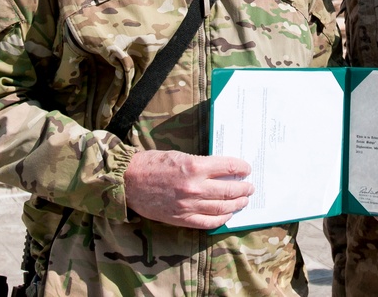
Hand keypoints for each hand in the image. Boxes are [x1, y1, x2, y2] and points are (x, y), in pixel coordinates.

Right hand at [124, 150, 252, 228]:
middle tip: (250, 187)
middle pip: (229, 190)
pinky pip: (207, 222)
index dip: (241, 168)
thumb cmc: (152, 163)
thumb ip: (202, 164)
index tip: (247, 169)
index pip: (228, 167)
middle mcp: (194, 187)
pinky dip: (220, 219)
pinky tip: (227, 215)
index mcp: (195, 166)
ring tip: (243, 201)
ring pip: (221, 207)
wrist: (128, 181)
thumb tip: (223, 170)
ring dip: (236, 204)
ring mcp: (188, 205)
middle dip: (243, 189)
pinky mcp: (180, 218)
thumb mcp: (180, 155)